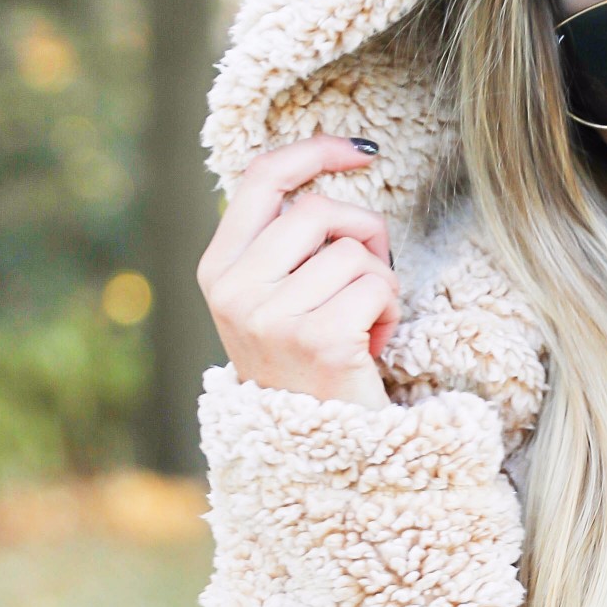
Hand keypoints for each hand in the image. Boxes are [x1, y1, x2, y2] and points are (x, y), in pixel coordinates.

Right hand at [199, 137, 399, 410]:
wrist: (316, 454)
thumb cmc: (306, 370)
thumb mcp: (272, 302)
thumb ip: (281, 246)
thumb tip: (322, 178)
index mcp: (217, 271)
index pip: (261, 180)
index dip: (314, 153)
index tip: (360, 151)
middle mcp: (234, 290)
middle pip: (320, 211)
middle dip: (364, 234)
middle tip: (368, 279)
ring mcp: (271, 315)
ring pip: (355, 251)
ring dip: (377, 283)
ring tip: (360, 325)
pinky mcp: (317, 338)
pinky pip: (377, 286)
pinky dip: (388, 313)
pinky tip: (370, 347)